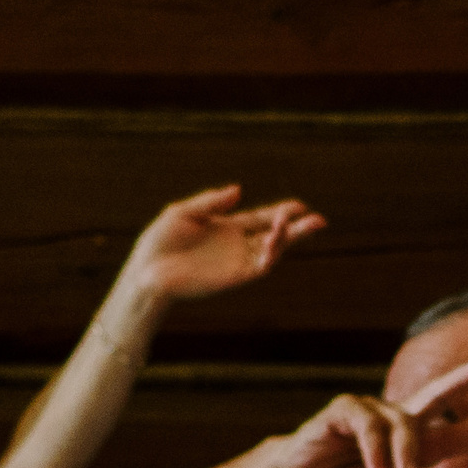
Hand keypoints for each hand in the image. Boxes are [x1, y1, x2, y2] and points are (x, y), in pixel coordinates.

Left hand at [123, 183, 325, 305]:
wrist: (148, 272)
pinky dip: (271, 255)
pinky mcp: (234, 277)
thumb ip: (211, 201)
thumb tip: (239, 190)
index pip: (261, 218)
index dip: (281, 212)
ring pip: (272, 251)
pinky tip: (275, 242)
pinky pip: (260, 266)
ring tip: (300, 224)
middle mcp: (237, 246)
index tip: (300, 206)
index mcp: (227, 228)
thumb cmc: (160, 241)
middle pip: (275, 235)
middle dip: (297, 228)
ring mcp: (237, 262)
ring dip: (287, 238)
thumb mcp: (184, 212)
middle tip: (319, 220)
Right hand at [258, 355, 467, 467]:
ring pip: (404, 424)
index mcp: (418, 444)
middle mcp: (401, 420)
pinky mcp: (348, 408)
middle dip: (463, 378)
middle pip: (438, 393)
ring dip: (402, 455)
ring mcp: (374, 410)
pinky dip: (375, 449)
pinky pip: (371, 424)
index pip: (461, 431)